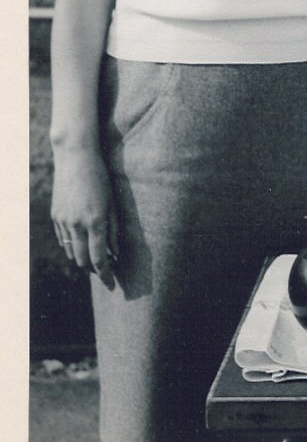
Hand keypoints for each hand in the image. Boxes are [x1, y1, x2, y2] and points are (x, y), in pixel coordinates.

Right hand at [50, 147, 117, 288]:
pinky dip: (72, 246)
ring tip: (94, 259)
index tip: (112, 283)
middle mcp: (77, 224)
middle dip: (93, 270)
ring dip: (82, 259)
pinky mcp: (55, 216)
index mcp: (96, 221)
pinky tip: (81, 244)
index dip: (106, 274)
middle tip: (104, 272)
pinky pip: (63, 239)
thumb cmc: (101, 178)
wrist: (76, 158)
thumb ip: (115, 229)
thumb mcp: (113, 202)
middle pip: (82, 260)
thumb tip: (116, 253)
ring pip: (71, 251)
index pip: (100, 258)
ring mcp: (63, 221)